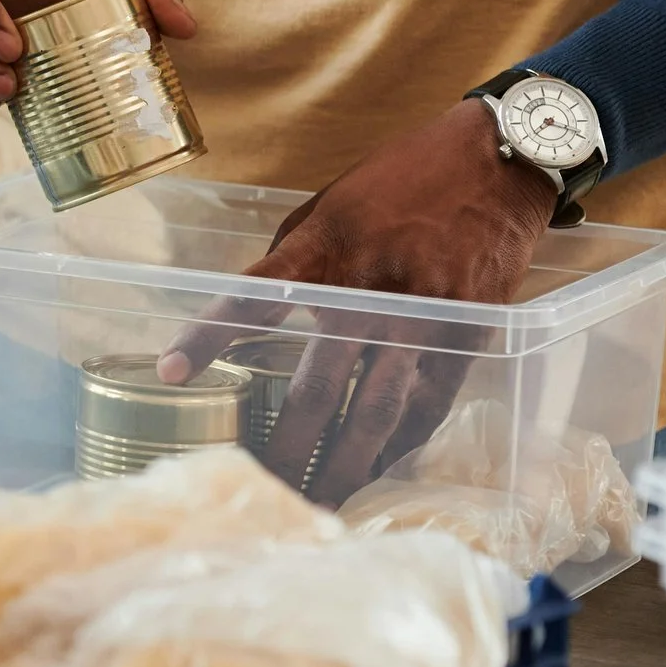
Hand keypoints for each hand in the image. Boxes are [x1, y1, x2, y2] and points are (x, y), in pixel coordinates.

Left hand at [157, 102, 557, 504]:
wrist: (495, 163)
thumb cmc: (399, 181)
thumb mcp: (327, 207)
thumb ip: (293, 262)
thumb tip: (253, 316)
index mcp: (324, 250)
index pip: (253, 300)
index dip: (209, 338)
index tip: (170, 373)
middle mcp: (372, 292)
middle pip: (319, 387)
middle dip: (287, 445)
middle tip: (258, 486)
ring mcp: (424, 321)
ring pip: (377, 413)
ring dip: (344, 465)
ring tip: (315, 503)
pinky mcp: (467, 340)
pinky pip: (426, 408)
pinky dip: (396, 447)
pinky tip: (371, 473)